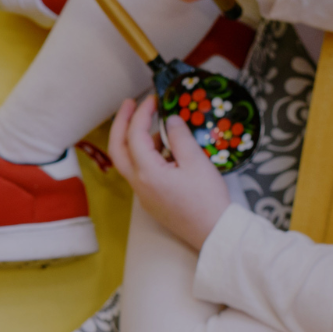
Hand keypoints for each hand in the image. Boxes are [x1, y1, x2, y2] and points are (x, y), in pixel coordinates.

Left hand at [108, 95, 230, 249]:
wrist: (214, 232)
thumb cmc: (208, 199)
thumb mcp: (197, 162)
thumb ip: (180, 137)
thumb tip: (169, 119)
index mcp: (147, 173)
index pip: (135, 135)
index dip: (142, 113)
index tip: (153, 99)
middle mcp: (138, 183)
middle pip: (117, 148)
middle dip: (121, 123)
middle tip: (131, 104)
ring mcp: (143, 193)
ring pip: (127, 160)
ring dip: (135, 139)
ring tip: (156, 124)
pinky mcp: (151, 199)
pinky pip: (140, 171)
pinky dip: (146, 154)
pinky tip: (166, 147)